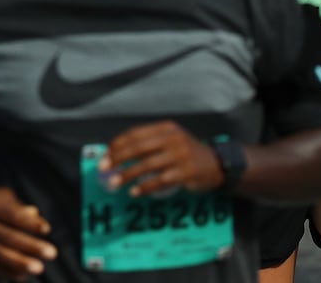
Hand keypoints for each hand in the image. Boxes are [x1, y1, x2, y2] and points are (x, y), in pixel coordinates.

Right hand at [0, 187, 56, 279]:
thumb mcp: (0, 196)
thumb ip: (20, 207)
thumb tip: (39, 220)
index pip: (12, 215)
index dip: (30, 223)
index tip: (47, 229)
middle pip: (7, 236)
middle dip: (31, 246)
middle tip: (52, 253)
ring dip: (20, 262)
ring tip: (39, 268)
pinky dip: (7, 271)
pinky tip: (23, 275)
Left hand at [103, 121, 224, 196]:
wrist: (217, 164)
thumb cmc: (186, 152)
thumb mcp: (170, 140)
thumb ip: (148, 143)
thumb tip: (116, 153)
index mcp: (165, 128)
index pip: (136, 134)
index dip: (118, 144)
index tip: (105, 154)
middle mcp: (173, 139)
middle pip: (139, 148)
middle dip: (118, 158)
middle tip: (104, 169)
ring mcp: (180, 156)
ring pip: (148, 165)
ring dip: (128, 174)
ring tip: (114, 183)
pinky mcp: (186, 173)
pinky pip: (161, 181)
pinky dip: (145, 187)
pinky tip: (134, 192)